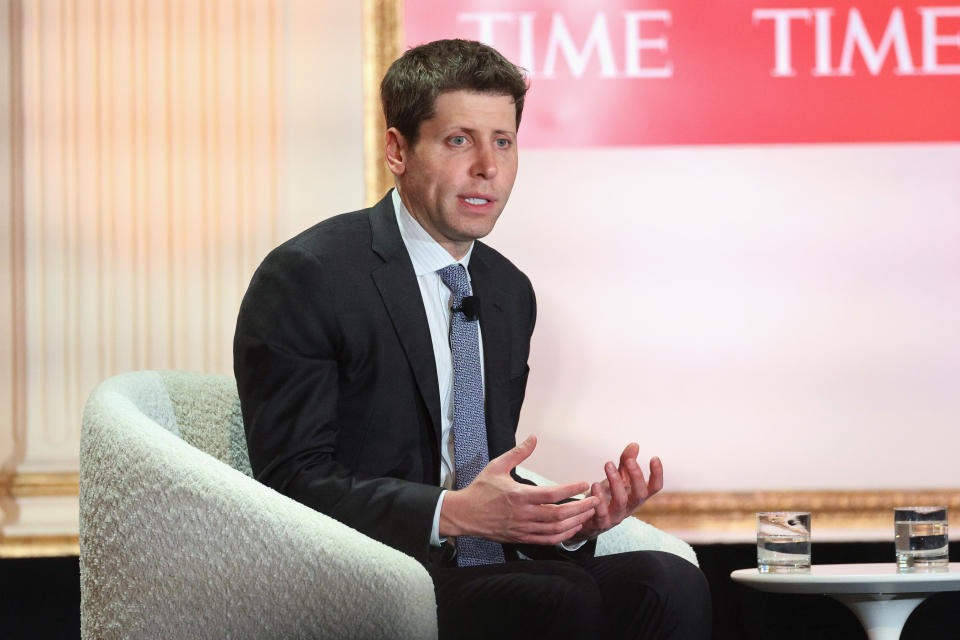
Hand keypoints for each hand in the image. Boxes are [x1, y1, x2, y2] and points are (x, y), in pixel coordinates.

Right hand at [440, 435, 599, 544]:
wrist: (465, 514)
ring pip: (555, 529)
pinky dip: (563, 535)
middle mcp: (523, 514)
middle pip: (559, 514)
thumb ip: (518, 453)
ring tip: (589, 513)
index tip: (584, 483)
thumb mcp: (497, 466)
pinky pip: (547, 540)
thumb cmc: (481, 488)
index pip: (551, 494)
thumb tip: (534, 437)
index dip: (571, 489)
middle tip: (595, 499)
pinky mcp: (521, 538)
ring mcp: (523, 528)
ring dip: (575, 522)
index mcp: (519, 495)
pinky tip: (573, 528)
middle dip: (580, 508)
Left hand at [567, 443, 662, 542]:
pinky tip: (594, 485)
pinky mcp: (601, 522)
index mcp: (637, 496)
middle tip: (629, 460)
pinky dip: (598, 497)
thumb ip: (626, 463)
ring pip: (621, 501)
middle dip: (636, 476)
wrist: (589, 521)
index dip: (657, 474)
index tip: (654, 458)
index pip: (654, 487)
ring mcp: (616, 516)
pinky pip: (601, 512)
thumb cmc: (607, 497)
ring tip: (608, 464)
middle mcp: (630, 507)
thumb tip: (635, 444)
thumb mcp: (618, 479)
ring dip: (615, 482)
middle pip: (640, 494)